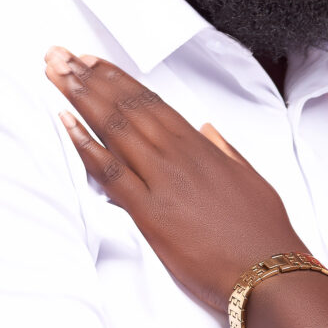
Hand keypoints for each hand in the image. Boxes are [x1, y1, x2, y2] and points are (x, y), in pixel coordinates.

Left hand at [48, 49, 298, 310]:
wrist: (272, 271)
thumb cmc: (265, 233)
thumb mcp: (251, 180)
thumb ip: (225, 152)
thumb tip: (208, 132)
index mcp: (201, 147)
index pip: (151, 103)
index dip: (118, 80)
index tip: (93, 62)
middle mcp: (178, 157)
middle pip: (126, 107)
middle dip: (88, 78)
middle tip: (58, 55)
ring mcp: (162, 182)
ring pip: (114, 129)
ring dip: (80, 98)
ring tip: (55, 73)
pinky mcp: (150, 214)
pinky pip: (110, 173)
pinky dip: (85, 146)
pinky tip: (64, 122)